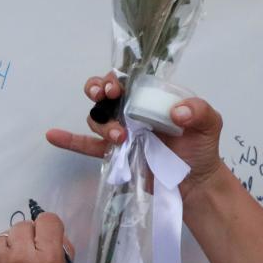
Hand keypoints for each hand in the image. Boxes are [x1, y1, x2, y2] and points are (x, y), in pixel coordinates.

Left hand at [0, 215, 70, 262]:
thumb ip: (60, 257)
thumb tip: (53, 235)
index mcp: (48, 261)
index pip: (49, 220)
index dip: (47, 230)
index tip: (43, 241)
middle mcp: (21, 254)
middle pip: (24, 226)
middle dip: (26, 240)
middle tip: (24, 260)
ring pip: (4, 238)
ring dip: (8, 251)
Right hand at [45, 70, 225, 200]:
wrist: (194, 183)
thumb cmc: (201, 149)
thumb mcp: (210, 124)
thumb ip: (198, 112)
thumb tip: (178, 112)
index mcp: (149, 98)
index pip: (127, 80)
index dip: (115, 79)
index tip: (115, 89)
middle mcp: (131, 111)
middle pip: (104, 94)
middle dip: (98, 90)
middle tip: (107, 97)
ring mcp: (121, 132)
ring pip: (97, 118)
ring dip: (102, 124)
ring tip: (119, 138)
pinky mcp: (114, 154)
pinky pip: (87, 145)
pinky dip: (69, 140)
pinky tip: (52, 135)